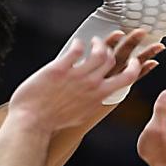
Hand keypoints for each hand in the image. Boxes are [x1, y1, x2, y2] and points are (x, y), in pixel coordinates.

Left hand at [9, 31, 151, 133]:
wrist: (30, 124)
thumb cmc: (51, 123)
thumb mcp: (79, 116)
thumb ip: (91, 103)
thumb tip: (98, 96)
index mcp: (99, 97)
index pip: (128, 77)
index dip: (135, 66)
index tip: (135, 59)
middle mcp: (91, 85)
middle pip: (113, 59)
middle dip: (118, 47)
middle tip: (114, 42)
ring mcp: (76, 76)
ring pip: (98, 51)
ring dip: (99, 43)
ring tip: (95, 41)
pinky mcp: (60, 68)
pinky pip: (77, 49)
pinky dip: (80, 44)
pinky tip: (77, 44)